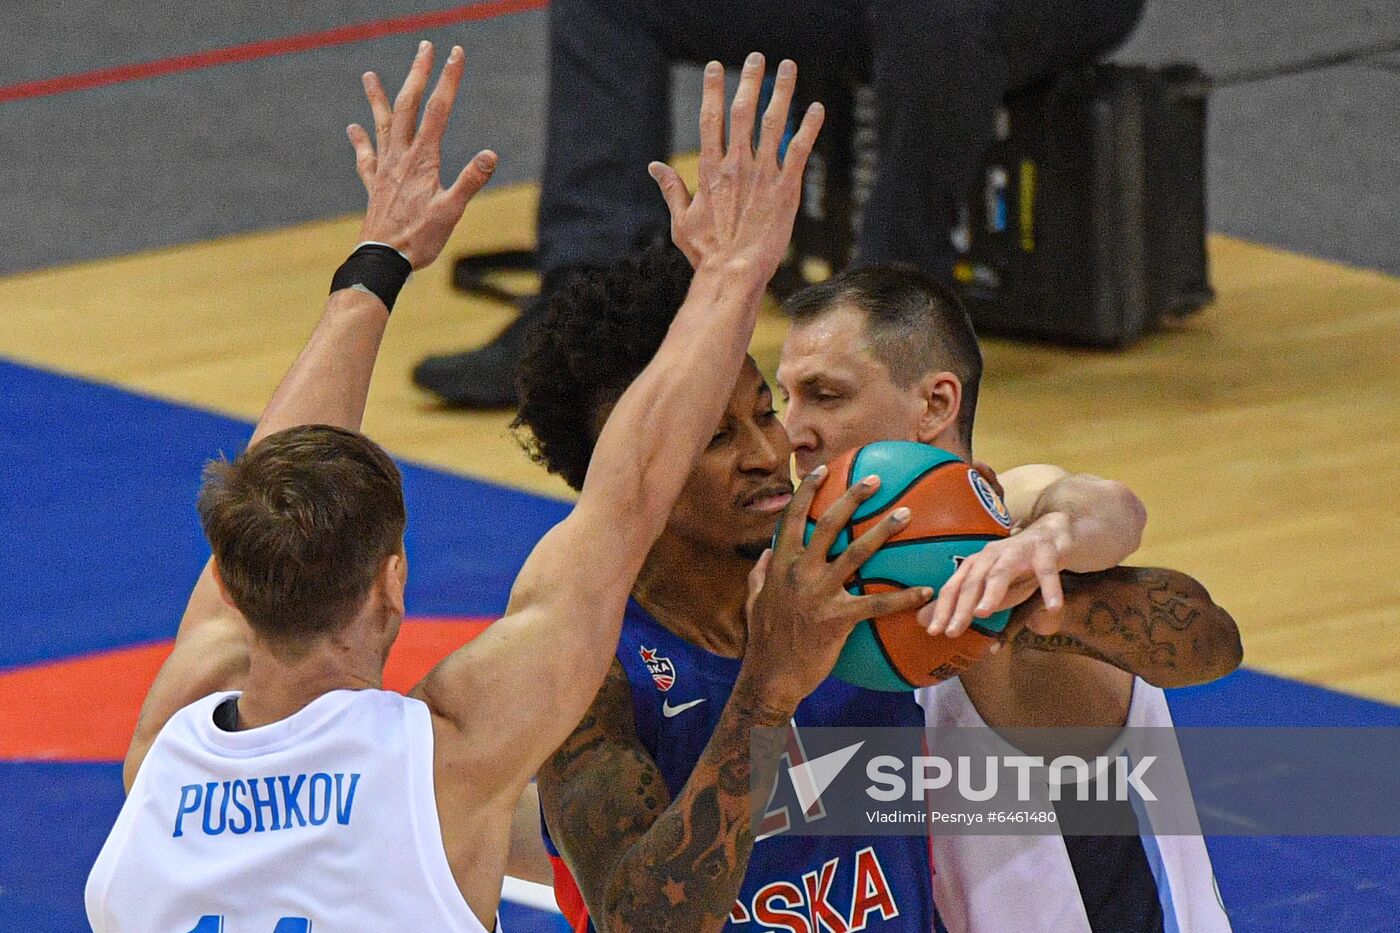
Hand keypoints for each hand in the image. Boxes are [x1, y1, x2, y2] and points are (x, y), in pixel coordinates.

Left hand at [348, 41, 496, 268]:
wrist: (383, 260)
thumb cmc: (420, 238)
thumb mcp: (451, 211)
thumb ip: (470, 180)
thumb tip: (491, 154)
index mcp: (423, 159)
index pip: (438, 110)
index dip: (448, 80)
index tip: (455, 54)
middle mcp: (401, 157)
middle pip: (409, 106)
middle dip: (418, 74)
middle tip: (424, 47)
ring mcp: (384, 169)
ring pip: (382, 125)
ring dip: (377, 98)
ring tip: (368, 75)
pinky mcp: (375, 185)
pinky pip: (366, 157)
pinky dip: (360, 140)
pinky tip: (353, 128)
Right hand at [648, 53, 823, 280]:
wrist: (734, 273)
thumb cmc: (707, 252)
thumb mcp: (681, 221)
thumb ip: (671, 189)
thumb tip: (653, 167)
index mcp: (710, 170)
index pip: (711, 119)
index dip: (713, 90)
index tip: (715, 68)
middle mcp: (737, 165)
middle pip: (743, 111)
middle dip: (750, 80)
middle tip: (757, 58)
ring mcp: (763, 175)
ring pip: (774, 123)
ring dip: (782, 92)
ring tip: (789, 67)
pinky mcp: (786, 190)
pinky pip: (800, 151)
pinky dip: (809, 128)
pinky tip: (817, 108)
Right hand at [742, 465, 933, 709]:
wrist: (771, 677)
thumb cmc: (765, 641)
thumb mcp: (754, 601)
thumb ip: (760, 574)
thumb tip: (764, 554)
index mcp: (779, 565)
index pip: (793, 518)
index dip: (807, 491)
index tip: (822, 470)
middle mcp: (799, 573)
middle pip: (829, 524)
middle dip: (852, 497)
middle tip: (875, 480)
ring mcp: (818, 594)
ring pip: (856, 553)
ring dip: (883, 531)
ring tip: (905, 514)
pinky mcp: (838, 619)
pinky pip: (877, 603)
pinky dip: (904, 597)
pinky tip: (927, 590)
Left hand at [919, 511, 1070, 637]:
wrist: (1051, 535)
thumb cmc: (1016, 568)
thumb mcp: (989, 588)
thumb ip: (965, 604)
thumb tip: (925, 621)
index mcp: (975, 564)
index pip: (954, 587)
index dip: (943, 609)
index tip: (934, 631)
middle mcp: (991, 555)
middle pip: (973, 582)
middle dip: (961, 607)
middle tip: (952, 631)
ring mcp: (1017, 552)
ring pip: (1001, 572)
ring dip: (991, 592)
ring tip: (983, 612)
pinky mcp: (1044, 551)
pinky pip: (1046, 571)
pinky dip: (1050, 589)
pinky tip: (1052, 607)